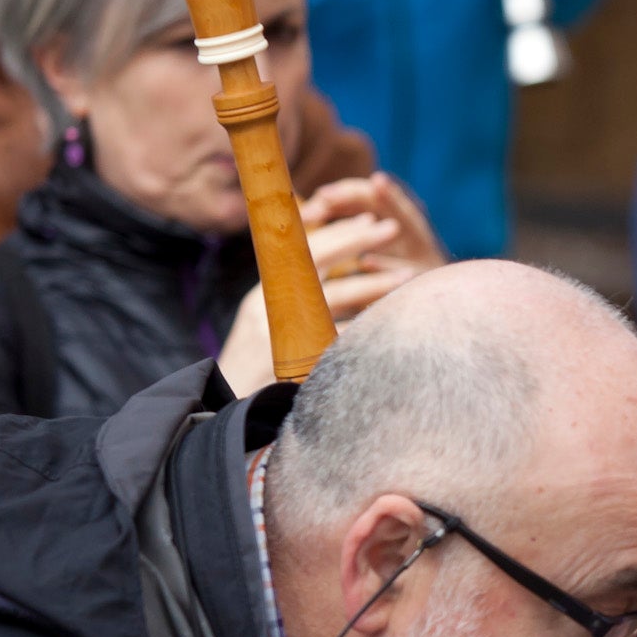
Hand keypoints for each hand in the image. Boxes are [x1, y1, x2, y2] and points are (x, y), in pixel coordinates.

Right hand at [218, 180, 440, 392]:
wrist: (229, 418)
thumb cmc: (261, 373)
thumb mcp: (278, 329)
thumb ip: (306, 304)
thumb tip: (347, 277)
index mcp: (265, 295)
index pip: (300, 251)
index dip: (337, 233)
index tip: (369, 217)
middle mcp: (265, 306)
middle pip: (314, 261)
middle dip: (356, 240)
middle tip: (392, 227)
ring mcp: (275, 333)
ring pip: (330, 297)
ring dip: (372, 284)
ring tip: (408, 274)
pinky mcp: (289, 362)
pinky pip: (334, 340)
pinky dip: (364, 329)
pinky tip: (391, 322)